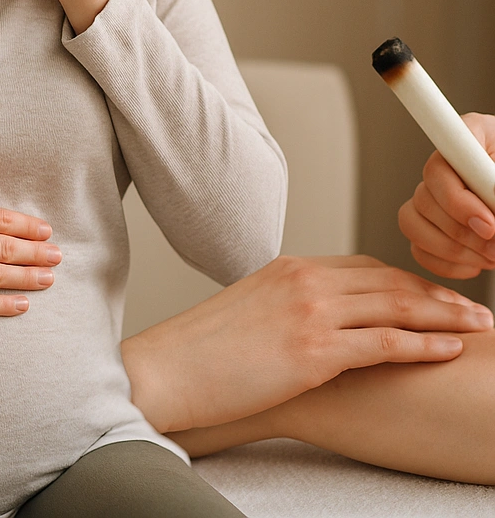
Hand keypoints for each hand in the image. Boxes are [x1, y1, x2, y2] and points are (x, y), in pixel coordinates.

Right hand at [120, 254, 492, 432]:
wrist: (170, 368)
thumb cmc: (202, 350)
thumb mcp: (250, 311)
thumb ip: (289, 306)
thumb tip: (320, 325)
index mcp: (288, 268)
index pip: (364, 266)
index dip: (407, 281)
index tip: (433, 295)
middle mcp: (303, 280)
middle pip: (388, 279)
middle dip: (437, 294)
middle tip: (472, 306)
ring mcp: (310, 311)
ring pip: (396, 305)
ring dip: (444, 314)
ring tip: (476, 324)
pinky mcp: (314, 349)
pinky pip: (385, 341)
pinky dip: (423, 343)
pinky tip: (448, 349)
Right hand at [398, 113, 494, 278]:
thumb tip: (492, 224)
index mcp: (472, 137)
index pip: (439, 165)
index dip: (458, 200)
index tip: (490, 225)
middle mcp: (447, 165)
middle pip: (425, 197)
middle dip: (464, 233)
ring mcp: (434, 195)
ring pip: (413, 223)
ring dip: (456, 249)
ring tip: (492, 254)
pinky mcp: (430, 225)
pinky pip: (419, 248)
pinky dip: (448, 263)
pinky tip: (478, 261)